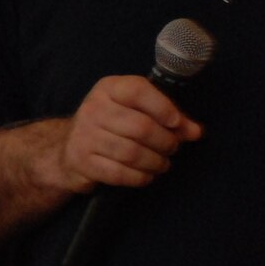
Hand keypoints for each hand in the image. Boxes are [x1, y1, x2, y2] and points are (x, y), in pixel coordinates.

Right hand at [50, 75, 203, 194]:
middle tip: (172, 148)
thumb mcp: (136, 111)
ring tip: (162, 164)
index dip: (162, 107)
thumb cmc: (112, 125)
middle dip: (165, 142)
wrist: (68, 147)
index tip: (177, 123)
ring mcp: (84, 136)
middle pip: (140, 127)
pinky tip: (147, 175)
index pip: (137, 90)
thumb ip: (168, 117)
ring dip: (155, 162)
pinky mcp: (82, 162)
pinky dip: (140, 177)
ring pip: (132, 153)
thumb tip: (196, 131)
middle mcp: (93, 108)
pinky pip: (119, 173)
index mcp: (108, 88)